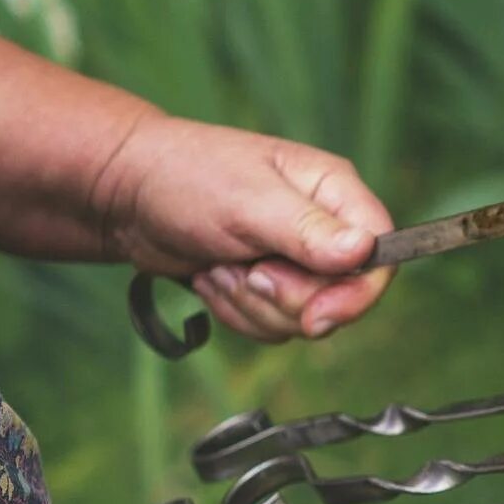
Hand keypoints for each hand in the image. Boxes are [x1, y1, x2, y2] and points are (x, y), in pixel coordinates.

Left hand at [99, 114, 394, 341]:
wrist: (123, 194)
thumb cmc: (184, 177)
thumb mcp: (248, 203)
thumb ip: (308, 230)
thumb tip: (364, 251)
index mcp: (335, 192)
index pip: (380, 256)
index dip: (356, 294)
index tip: (316, 315)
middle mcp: (325, 227)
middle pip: (341, 297)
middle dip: (286, 297)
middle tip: (247, 270)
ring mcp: (296, 259)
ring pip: (304, 318)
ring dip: (253, 305)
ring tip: (220, 266)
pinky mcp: (268, 284)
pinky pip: (273, 326)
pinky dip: (237, 312)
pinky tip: (213, 277)